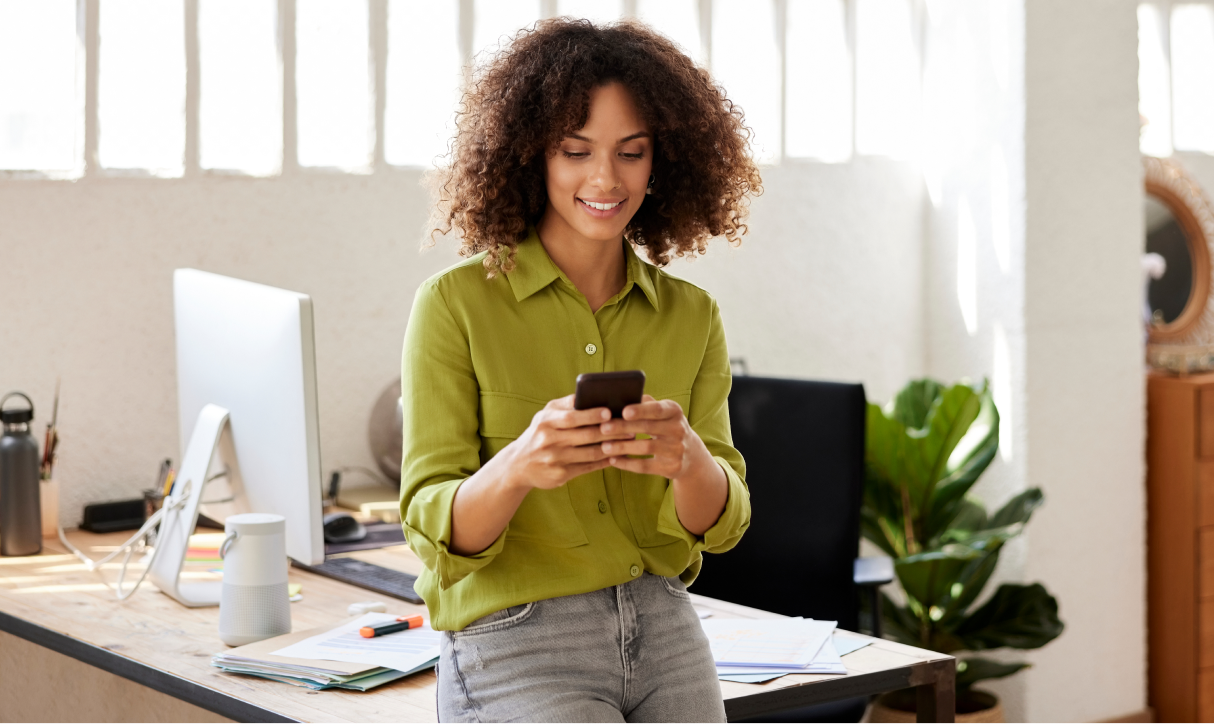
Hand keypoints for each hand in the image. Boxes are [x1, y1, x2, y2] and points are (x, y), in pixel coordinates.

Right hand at [501, 395, 635, 490]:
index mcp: (546, 422)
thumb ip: (566, 404)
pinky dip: (604, 462)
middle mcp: (549, 441)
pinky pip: (588, 468)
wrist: (518, 464)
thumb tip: (591, 393)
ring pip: (590, 454)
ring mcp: (555, 460)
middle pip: (585, 436)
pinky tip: (617, 456)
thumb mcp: (545, 415)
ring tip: (629, 440)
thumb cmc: (539, 433)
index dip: (591, 415)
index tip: (609, 412)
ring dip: (612, 447)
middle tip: (631, 427)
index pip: (571, 417)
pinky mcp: (561, 476)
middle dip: (611, 431)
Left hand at [598, 395, 714, 481]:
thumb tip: (622, 396)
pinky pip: (645, 466)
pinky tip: (613, 460)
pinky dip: (627, 463)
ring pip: (645, 448)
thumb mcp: (663, 413)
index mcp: (674, 411)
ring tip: (604, 446)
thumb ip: (646, 404)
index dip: (641, 410)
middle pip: (648, 428)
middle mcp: (678, 429)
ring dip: (622, 447)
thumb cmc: (666, 426)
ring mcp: (676, 450)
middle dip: (623, 428)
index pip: (657, 409)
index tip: (624, 411)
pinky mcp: (671, 467)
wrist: (690, 454)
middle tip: (603, 428)